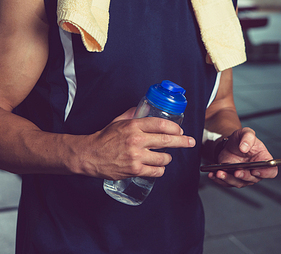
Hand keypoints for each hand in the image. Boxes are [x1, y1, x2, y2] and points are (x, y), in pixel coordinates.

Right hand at [71, 107, 195, 179]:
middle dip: (183, 141)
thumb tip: (144, 108)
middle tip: (190, 142)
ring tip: (164, 157)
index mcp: (134, 126)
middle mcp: (137, 140)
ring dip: (167, 158)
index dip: (175, 127)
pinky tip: (158, 167)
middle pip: (167, 140)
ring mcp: (136, 156)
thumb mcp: (118, 121)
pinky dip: (160, 170)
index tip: (180, 130)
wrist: (89, 155)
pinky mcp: (134, 170)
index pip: (162, 124)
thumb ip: (132, 114)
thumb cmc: (104, 138)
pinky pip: (156, 171)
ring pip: (164, 158)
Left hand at [207, 127, 277, 187]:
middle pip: (252, 179)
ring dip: (228, 179)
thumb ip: (248, 137)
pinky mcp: (232, 178)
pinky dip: (218, 180)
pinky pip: (226, 183)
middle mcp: (255, 171)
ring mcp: (243, 177)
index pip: (271, 171)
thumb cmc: (242, 140)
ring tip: (220, 172)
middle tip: (236, 172)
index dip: (265, 173)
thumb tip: (244, 147)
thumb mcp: (246, 132)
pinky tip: (212, 174)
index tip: (256, 170)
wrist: (230, 144)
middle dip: (243, 176)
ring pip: (238, 183)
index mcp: (264, 160)